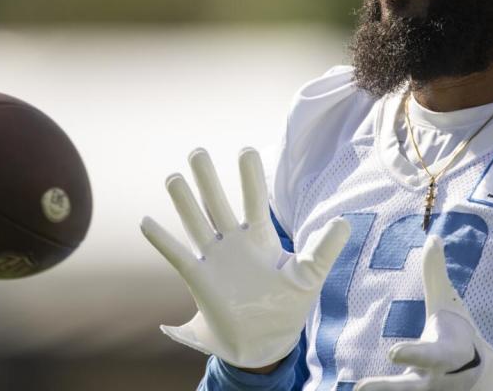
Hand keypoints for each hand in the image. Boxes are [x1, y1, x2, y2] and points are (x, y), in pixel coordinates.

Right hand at [140, 147, 350, 368]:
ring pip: (196, 223)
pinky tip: (147, 221)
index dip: (250, 178)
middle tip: (197, 151)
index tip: (245, 150)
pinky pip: (178, 256)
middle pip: (218, 204)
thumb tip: (345, 222)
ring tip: (173, 177)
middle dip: (209, 180)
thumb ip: (324, 249)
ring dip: (184, 202)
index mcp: (260, 238)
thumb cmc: (288, 307)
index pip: (255, 201)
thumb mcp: (309, 276)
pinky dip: (162, 240)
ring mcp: (215, 259)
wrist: (265, 343)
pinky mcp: (199, 280)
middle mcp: (234, 242)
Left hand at [355, 236, 492, 390]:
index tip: (393, 352)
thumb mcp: (451, 307)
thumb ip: (436, 275)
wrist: (488, 379)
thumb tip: (432, 236)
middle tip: (360, 389)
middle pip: (412, 390)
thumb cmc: (463, 335)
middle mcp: (439, 382)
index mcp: (448, 354)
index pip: (432, 355)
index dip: (415, 355)